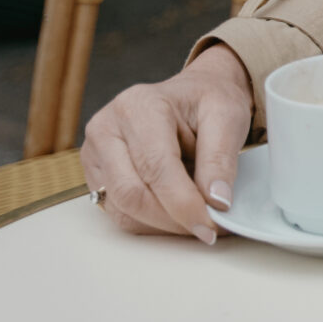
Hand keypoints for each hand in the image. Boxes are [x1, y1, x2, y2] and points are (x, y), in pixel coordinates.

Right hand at [78, 44, 253, 242]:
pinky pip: (118, 211)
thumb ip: (220, 159)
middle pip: (131, 193)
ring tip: (196, 216)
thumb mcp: (227, 116)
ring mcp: (95, 152)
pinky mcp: (96, 173)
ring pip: (121, 209)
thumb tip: (216, 201)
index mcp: (138, 107)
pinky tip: (176, 212)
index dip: (183, 203)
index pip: (156, 168)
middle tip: (208, 228)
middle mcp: (107, 128)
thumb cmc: (207, 100)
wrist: (192, 93)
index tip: (210, 224)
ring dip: (162, 223)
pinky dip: (150, 221)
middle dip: (172, 219)